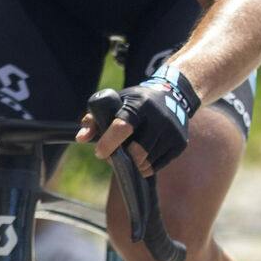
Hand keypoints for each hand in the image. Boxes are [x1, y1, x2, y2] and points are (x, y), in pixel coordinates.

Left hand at [78, 67, 199, 174]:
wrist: (173, 95)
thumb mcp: (115, 101)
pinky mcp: (180, 143)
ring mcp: (172, 131)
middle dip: (123, 157)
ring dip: (134, 164)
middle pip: (137, 152)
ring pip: (147, 162)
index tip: (99, 152)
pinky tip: (143, 155)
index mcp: (139, 104)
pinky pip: (157, 166)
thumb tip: (81, 138)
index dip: (109, 143)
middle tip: (116, 154)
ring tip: (130, 153)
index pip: (123, 127)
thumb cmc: (136, 101)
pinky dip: (146, 166)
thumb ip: (94, 119)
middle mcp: (159, 117)